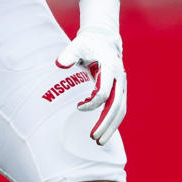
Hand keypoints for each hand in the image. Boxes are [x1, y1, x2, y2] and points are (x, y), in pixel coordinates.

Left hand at [56, 26, 126, 145]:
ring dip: (111, 126)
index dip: (92, 103)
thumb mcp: (77, 45)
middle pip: (116, 106)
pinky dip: (113, 121)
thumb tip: (59, 64)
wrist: (104, 39)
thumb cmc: (89, 44)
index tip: (78, 107)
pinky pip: (119, 108)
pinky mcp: (120, 89)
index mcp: (110, 68)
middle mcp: (119, 78)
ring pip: (121, 110)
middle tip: (94, 138)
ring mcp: (121, 85)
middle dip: (106, 123)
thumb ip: (69, 55)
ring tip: (99, 141)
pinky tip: (104, 131)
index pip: (104, 92)